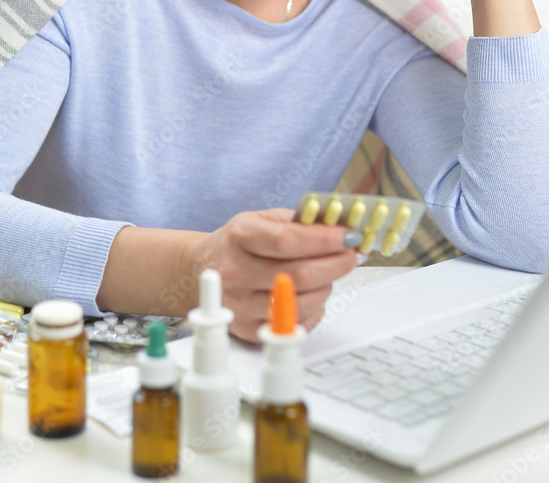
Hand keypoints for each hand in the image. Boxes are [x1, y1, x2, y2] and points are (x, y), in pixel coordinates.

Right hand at [187, 207, 359, 342]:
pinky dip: (313, 311)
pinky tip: (314, 295)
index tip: (348, 237)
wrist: (198, 270)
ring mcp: (239, 304)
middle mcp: (236, 272)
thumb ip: (298, 221)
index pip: (287, 241)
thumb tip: (338, 227)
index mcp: (240, 237)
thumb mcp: (260, 219)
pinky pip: (291, 326)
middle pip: (298, 276)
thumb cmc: (235, 244)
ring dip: (326, 288)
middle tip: (351, 256)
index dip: (324, 240)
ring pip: (299, 305)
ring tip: (329, 274)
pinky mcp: (246, 329)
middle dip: (335, 265)